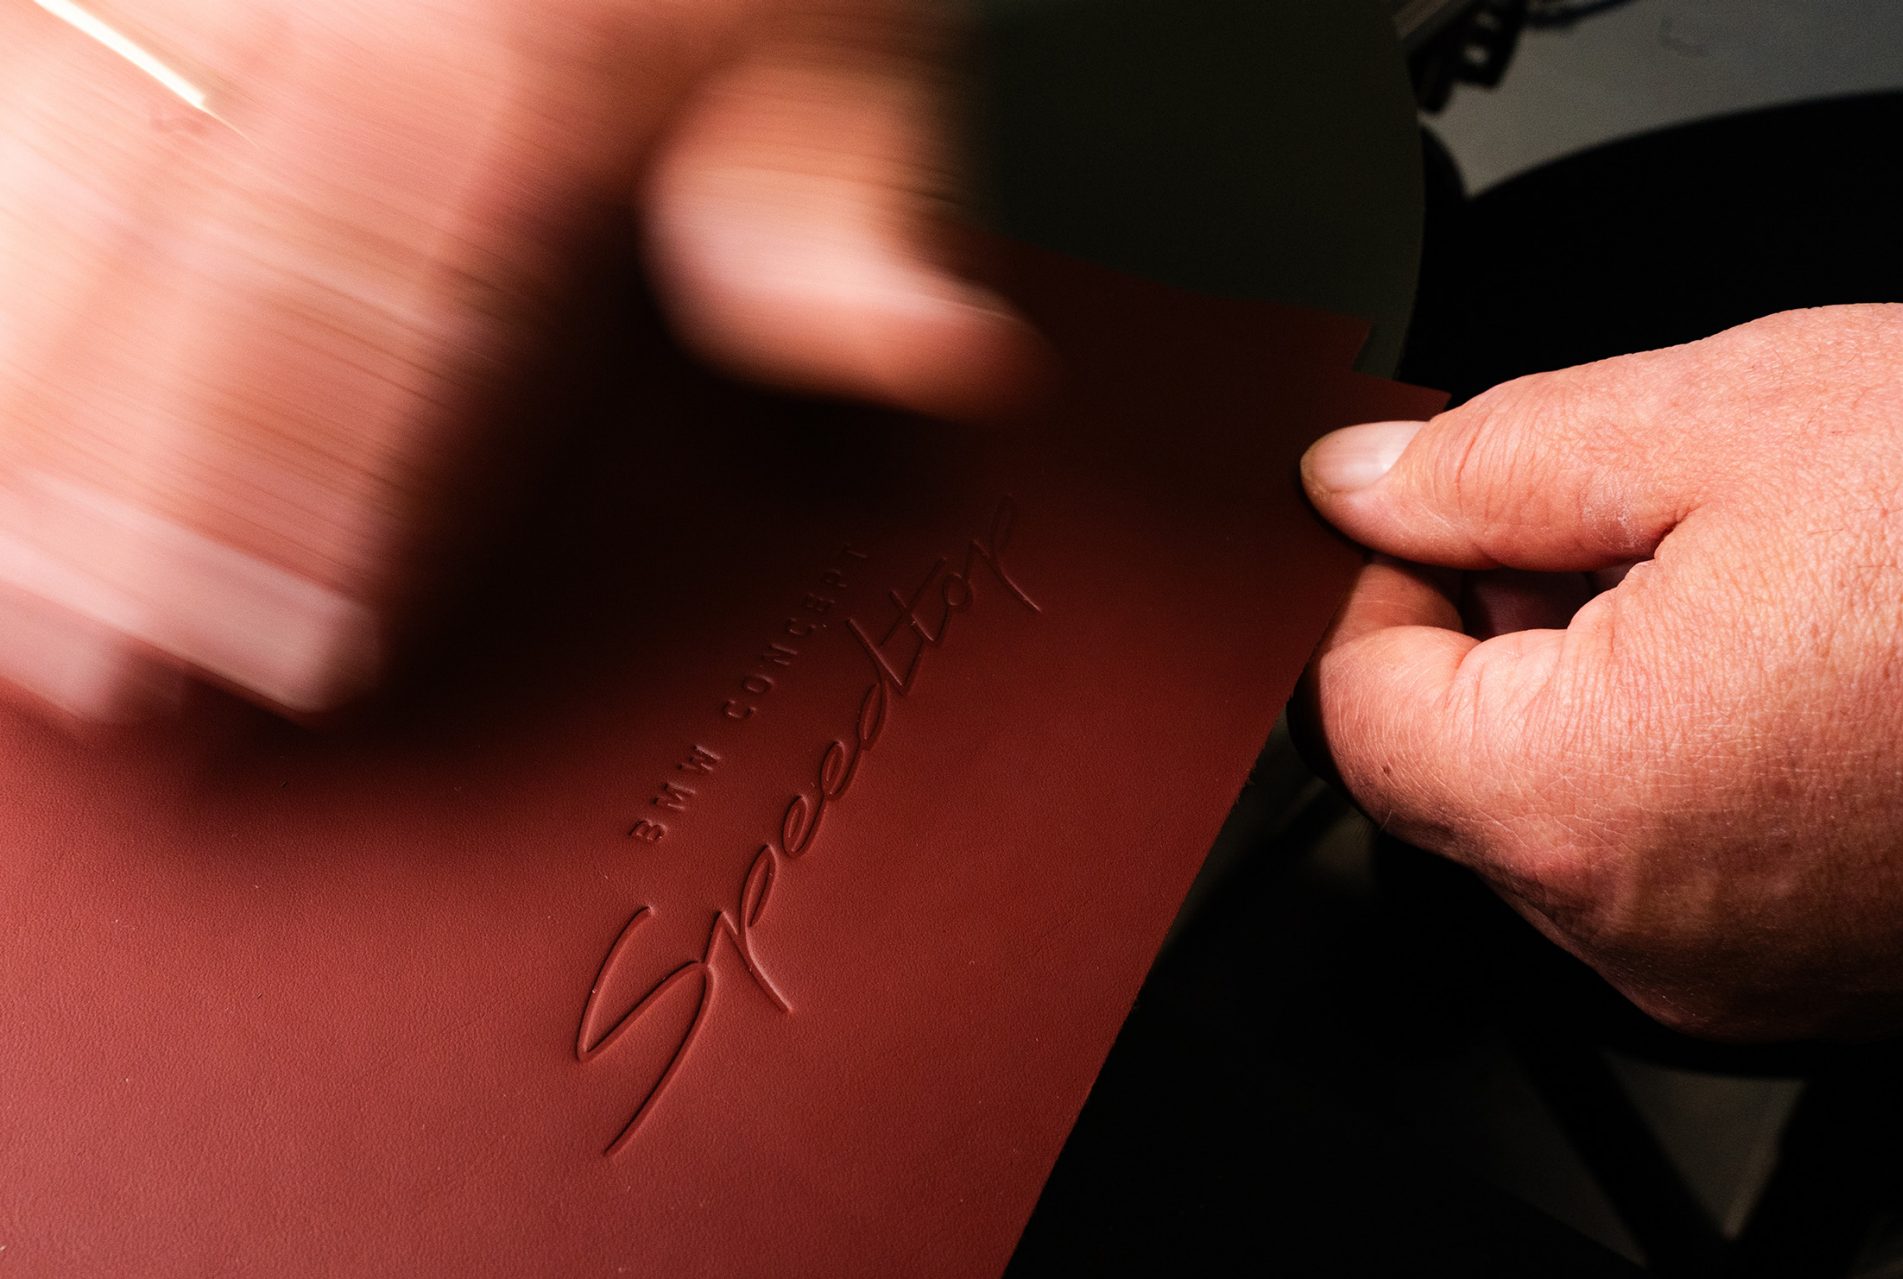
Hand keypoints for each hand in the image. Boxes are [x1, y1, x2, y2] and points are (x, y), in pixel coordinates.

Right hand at [0, 0, 1026, 717]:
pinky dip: (9, 246)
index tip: (289, 662)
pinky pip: (31, 89)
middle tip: (93, 683)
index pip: (364, 292)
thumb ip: (841, 204)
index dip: (307, 489)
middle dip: (113, 480)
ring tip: (9, 585)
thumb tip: (944, 354)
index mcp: (505, 31)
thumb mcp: (850, 34)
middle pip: (167, 242)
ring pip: (55, 162)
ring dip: (22, 387)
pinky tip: (7, 376)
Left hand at [1295, 305, 1902, 1039]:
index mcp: (1583, 801)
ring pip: (1561, 814)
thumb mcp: (1717, 420)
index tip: (1453, 514)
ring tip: (1745, 583)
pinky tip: (1795, 661)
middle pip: (1452, 770)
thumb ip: (1488, 462)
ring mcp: (1734, 972)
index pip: (1357, 708)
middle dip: (1497, 632)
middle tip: (1626, 522)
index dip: (1386, 586)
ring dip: (1595, 690)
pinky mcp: (1817, 972)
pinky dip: (1685, 757)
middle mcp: (1643, 929)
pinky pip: (1673, 861)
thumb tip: (1360, 482)